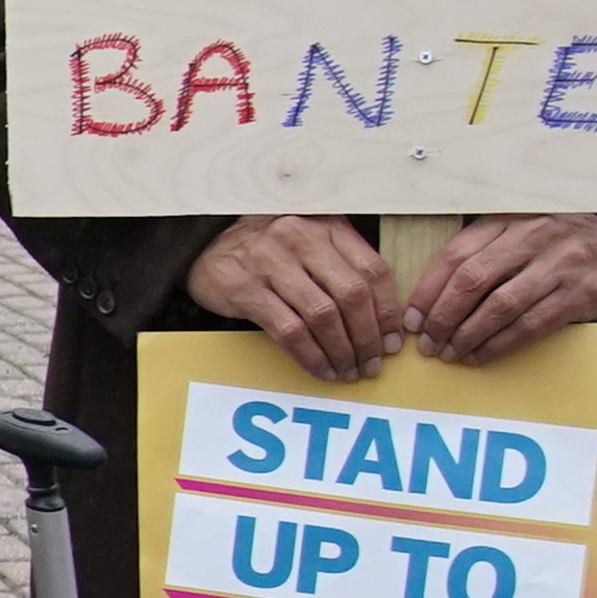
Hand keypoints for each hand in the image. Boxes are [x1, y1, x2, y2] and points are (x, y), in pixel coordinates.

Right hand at [183, 214, 401, 381]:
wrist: (202, 245)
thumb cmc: (266, 248)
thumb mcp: (309, 241)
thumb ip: (342, 264)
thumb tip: (383, 317)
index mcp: (326, 226)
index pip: (373, 270)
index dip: (388, 311)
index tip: (394, 341)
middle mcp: (301, 239)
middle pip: (351, 295)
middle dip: (368, 338)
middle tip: (373, 364)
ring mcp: (270, 263)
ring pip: (322, 316)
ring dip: (341, 351)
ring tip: (348, 371)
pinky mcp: (245, 289)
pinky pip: (289, 331)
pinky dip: (310, 356)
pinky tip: (321, 370)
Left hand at [411, 214, 596, 362]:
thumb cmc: (559, 243)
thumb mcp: (521, 230)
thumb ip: (483, 251)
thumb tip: (429, 296)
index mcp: (509, 219)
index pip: (456, 254)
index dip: (428, 290)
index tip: (412, 318)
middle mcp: (533, 237)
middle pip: (472, 280)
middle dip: (443, 317)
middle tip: (428, 344)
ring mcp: (560, 265)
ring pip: (499, 306)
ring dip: (468, 335)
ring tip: (451, 353)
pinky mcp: (580, 294)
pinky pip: (530, 325)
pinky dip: (499, 345)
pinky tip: (481, 356)